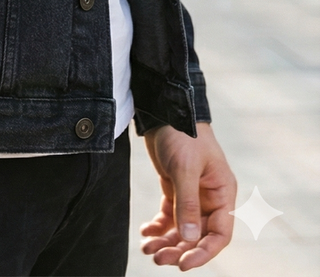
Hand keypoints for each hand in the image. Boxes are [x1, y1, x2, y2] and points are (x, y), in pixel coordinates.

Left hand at [141, 123, 235, 268]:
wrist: (164, 108)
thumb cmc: (182, 133)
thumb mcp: (185, 167)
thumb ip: (188, 202)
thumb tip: (191, 238)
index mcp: (222, 193)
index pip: (220, 234)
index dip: (204, 252)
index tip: (184, 264)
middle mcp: (209, 197)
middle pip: (199, 235)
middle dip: (179, 249)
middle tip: (158, 258)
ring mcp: (192, 194)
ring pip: (182, 228)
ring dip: (167, 241)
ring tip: (148, 248)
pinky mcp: (174, 188)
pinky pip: (169, 216)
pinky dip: (159, 226)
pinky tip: (146, 232)